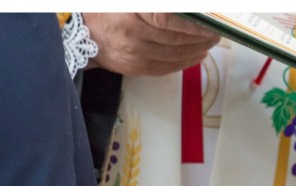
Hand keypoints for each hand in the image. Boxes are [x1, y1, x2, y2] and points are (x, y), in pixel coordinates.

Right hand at [82, 13, 219, 75]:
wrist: (79, 30)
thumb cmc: (108, 8)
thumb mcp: (131, 1)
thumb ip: (158, 6)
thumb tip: (186, 8)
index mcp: (132, 13)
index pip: (170, 21)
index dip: (194, 25)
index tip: (211, 25)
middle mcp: (133, 35)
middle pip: (177, 40)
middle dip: (201, 37)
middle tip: (216, 32)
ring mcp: (134, 54)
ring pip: (175, 55)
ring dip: (197, 50)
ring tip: (210, 42)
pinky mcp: (134, 68)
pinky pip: (167, 68)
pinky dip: (186, 62)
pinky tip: (197, 55)